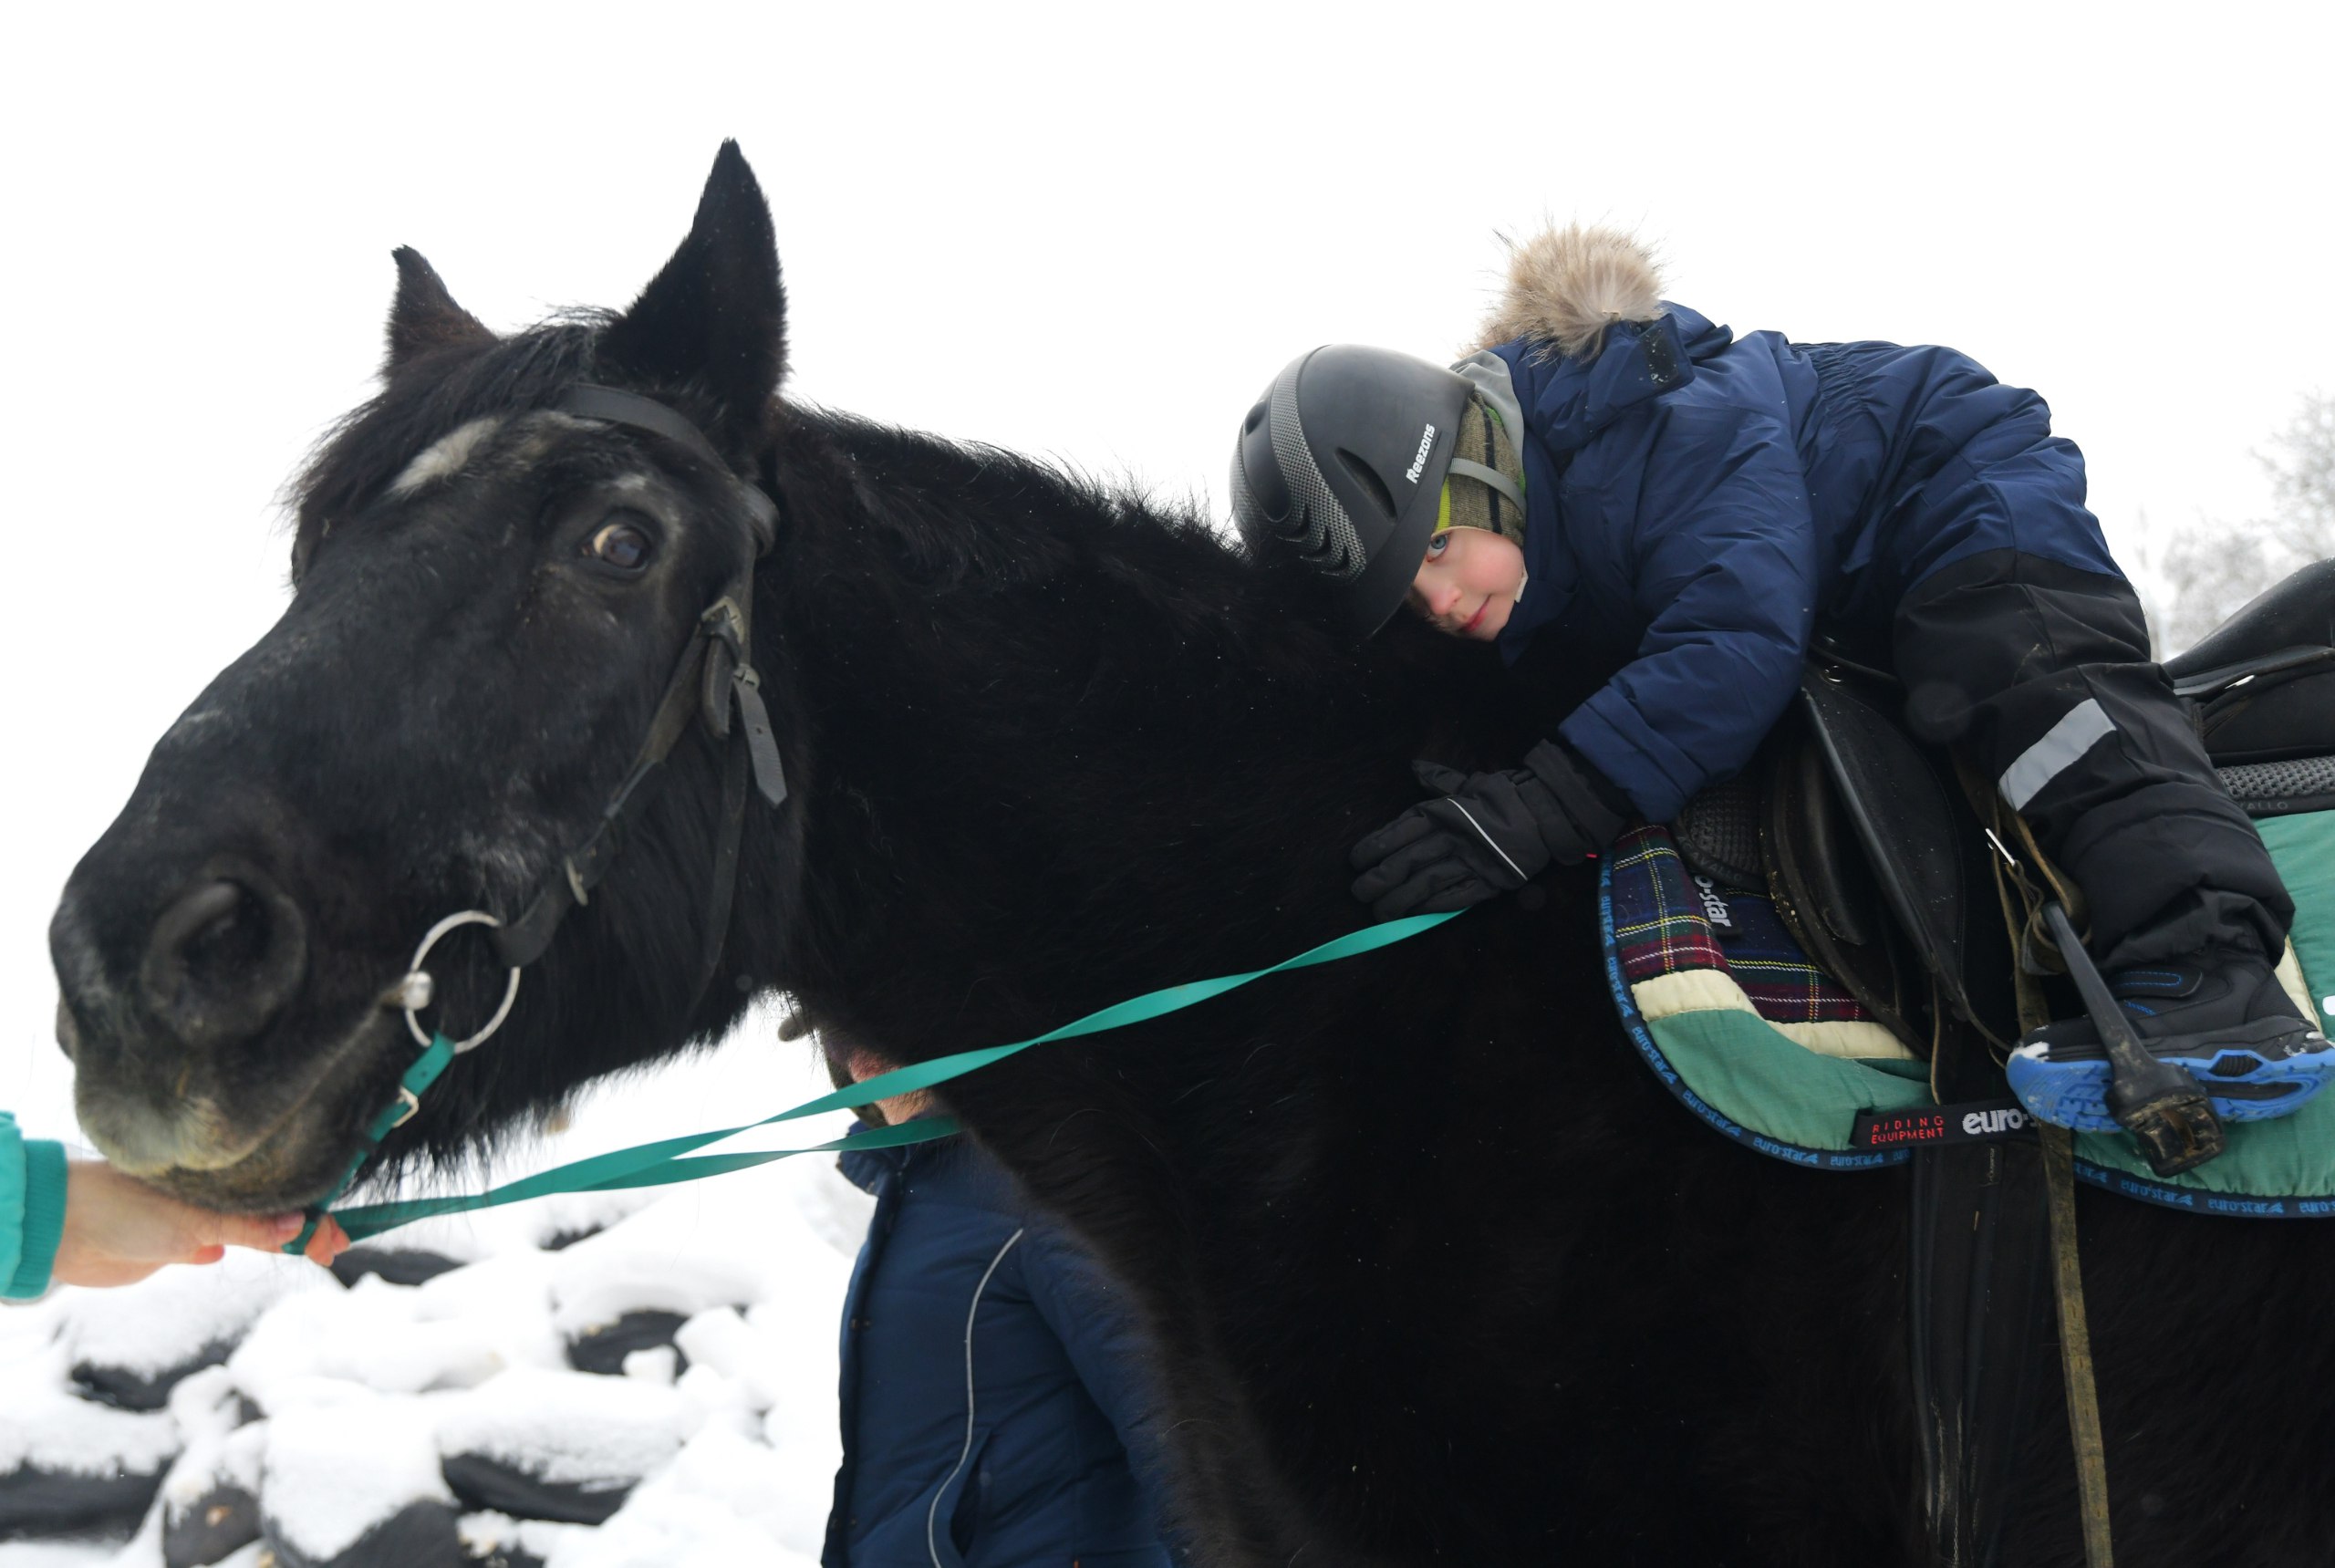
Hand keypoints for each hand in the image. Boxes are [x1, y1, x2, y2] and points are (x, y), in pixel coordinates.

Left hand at [52, 1161, 348, 1287]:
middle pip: (272, 1210)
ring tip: (308, 1251)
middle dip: (305, 1228)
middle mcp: (212, 1195)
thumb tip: (302, 1226)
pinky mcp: (174, 1241)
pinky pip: (215, 1242)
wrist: (64, 1232)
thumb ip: (249, 1227)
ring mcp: (193, 1217)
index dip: (314, 1216)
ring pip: (249, 1228)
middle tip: (334, 1250)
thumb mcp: (194, 1220)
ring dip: (277, 1240)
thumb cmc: (127, 1209)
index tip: (337, 1241)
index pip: (282, 1195)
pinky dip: (230, 1246)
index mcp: (221, 1179)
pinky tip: (230, 1254)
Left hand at [1349, 741, 1628, 918]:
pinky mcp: (1487, 883)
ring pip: (1423, 885)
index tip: (1354, 861)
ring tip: (1378, 914)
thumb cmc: (1504, 795)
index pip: (1398, 831)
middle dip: (1377, 880)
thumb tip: (1417, 767)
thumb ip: (1440, 780)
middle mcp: (1450, 837)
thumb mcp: (1470, 782)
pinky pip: (1453, 899)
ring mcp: (1468, 862)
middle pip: (1404, 862)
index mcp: (1441, 811)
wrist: (1547, 812)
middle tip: (1358, 893)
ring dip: (1397, 901)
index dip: (1373, 847)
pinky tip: (1412, 916)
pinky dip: (1430, 909)